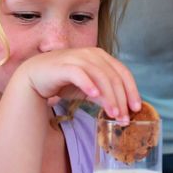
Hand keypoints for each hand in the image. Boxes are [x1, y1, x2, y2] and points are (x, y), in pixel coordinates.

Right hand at [15, 47, 140, 122]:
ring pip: (100, 77)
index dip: (132, 90)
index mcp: (100, 56)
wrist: (35, 76)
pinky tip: (94, 95)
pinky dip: (88, 84)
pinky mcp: (63, 66)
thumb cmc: (63, 81)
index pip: (123, 73)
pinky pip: (79, 74)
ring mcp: (77, 58)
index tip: (136, 108)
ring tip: (113, 113)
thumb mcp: (89, 89)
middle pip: (113, 77)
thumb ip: (104, 95)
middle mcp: (91, 54)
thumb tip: (122, 110)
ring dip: (109, 97)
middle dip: (121, 99)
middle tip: (124, 118)